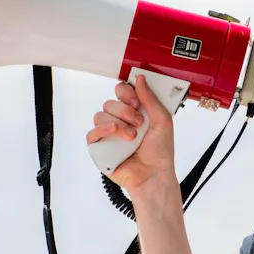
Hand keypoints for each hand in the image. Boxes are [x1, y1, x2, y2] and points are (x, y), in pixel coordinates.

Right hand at [85, 74, 177, 195]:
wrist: (154, 175)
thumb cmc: (160, 152)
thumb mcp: (162, 120)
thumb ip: (150, 98)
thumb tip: (139, 78)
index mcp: (134, 112)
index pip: (121, 92)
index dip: (126, 93)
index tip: (137, 102)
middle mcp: (120, 121)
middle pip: (110, 102)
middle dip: (125, 111)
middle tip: (139, 123)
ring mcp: (109, 135)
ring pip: (100, 115)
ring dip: (118, 123)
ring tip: (132, 137)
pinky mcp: (100, 148)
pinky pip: (91, 133)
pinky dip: (102, 130)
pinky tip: (114, 133)